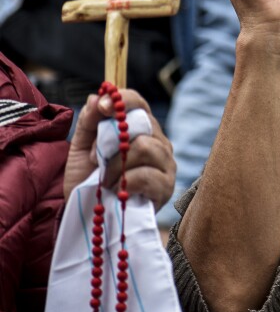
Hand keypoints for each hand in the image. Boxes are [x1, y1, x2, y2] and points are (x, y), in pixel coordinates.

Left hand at [64, 90, 175, 211]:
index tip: (102, 106)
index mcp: (141, 129)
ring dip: (116, 164)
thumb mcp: (81, 146)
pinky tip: (116, 191)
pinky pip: (147, 175)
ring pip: (145, 147)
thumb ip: (89, 121)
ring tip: (104, 179)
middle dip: (112, 140)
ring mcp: (166, 165)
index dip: (123, 100)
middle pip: (143, 124)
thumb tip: (97, 97)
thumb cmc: (89, 178)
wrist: (88, 214)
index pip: (139, 103)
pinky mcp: (166, 188)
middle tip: (96, 158)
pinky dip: (124, 182)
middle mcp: (159, 143)